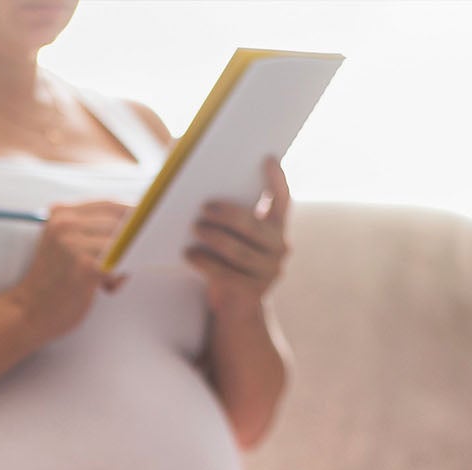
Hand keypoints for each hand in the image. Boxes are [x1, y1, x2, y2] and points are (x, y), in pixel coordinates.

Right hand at [10, 200, 131, 340]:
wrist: (27, 313)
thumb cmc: (52, 282)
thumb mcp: (63, 245)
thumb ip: (89, 230)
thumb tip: (137, 222)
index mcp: (60, 214)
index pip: (109, 204)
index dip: (133, 214)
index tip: (149, 224)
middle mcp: (65, 224)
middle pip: (121, 221)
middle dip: (135, 239)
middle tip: (139, 255)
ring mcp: (74, 243)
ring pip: (124, 243)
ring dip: (125, 262)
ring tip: (109, 280)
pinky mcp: (84, 266)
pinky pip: (119, 264)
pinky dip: (118, 278)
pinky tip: (107, 289)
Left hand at [185, 158, 289, 315]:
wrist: (236, 309)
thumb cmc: (229, 265)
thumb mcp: (237, 240)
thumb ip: (233, 220)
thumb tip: (204, 193)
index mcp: (277, 229)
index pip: (283, 200)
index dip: (277, 179)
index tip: (267, 158)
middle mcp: (280, 248)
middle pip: (253, 226)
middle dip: (228, 214)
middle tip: (204, 207)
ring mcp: (268, 271)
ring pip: (238, 250)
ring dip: (214, 237)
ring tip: (194, 227)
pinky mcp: (252, 291)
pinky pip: (225, 273)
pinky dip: (204, 261)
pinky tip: (188, 253)